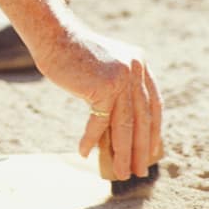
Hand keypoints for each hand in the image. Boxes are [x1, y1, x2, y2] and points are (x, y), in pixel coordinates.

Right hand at [32, 22, 163, 179]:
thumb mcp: (105, 68)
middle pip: (142, 119)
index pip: (154, 105)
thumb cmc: (74, 54)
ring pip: (124, 126)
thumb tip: (125, 128)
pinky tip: (83, 152)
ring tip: (120, 173)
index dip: (153, 131)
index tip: (152, 152)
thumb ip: (119, 88)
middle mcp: (135, 69)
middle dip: (140, 150)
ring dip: (122, 154)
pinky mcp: (104, 87)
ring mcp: (121, 78)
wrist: (54, 35)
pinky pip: (99, 122)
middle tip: (139, 172)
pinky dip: (90, 139)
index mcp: (139, 63)